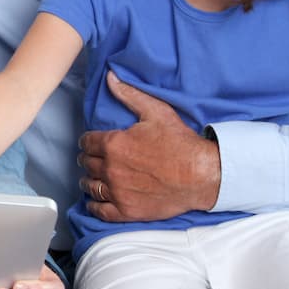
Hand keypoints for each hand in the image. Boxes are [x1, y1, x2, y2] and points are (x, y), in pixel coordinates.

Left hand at [78, 71, 220, 221]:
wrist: (202, 175)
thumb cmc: (180, 143)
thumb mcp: (156, 111)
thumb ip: (129, 94)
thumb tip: (111, 77)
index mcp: (114, 144)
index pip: (86, 142)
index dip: (88, 141)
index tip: (92, 143)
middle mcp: (111, 168)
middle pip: (87, 163)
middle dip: (89, 159)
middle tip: (94, 159)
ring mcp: (118, 191)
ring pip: (90, 185)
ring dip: (89, 180)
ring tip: (94, 177)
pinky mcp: (126, 210)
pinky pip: (99, 210)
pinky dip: (94, 205)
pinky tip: (96, 200)